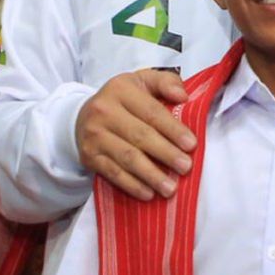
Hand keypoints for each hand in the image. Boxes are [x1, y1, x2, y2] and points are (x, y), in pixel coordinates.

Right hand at [75, 70, 195, 200]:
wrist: (83, 116)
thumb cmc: (122, 101)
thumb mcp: (142, 81)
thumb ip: (165, 82)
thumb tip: (182, 96)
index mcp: (121, 89)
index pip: (151, 111)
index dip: (172, 129)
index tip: (191, 144)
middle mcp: (104, 111)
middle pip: (140, 136)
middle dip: (166, 153)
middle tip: (186, 167)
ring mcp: (94, 135)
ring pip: (127, 158)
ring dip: (151, 175)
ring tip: (170, 187)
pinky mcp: (89, 156)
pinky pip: (113, 173)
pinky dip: (132, 185)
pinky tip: (148, 193)